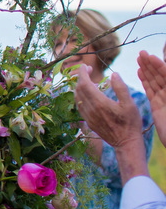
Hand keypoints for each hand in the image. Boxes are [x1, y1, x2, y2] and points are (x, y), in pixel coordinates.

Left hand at [74, 66, 148, 183]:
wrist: (125, 142)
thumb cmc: (130, 123)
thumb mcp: (129, 104)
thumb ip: (120, 88)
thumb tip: (113, 74)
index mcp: (99, 102)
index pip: (84, 83)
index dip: (82, 73)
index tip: (85, 66)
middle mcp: (90, 109)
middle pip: (78, 89)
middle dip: (81, 77)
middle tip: (88, 71)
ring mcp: (87, 116)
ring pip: (77, 97)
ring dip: (79, 87)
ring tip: (88, 81)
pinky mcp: (88, 122)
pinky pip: (79, 106)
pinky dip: (80, 97)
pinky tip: (87, 94)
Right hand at [137, 50, 165, 148]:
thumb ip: (164, 90)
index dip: (159, 65)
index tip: (148, 57)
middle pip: (161, 76)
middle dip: (151, 64)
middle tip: (141, 53)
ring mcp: (165, 100)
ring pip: (155, 82)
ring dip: (146, 70)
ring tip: (139, 60)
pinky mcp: (158, 107)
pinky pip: (150, 91)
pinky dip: (145, 81)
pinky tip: (140, 73)